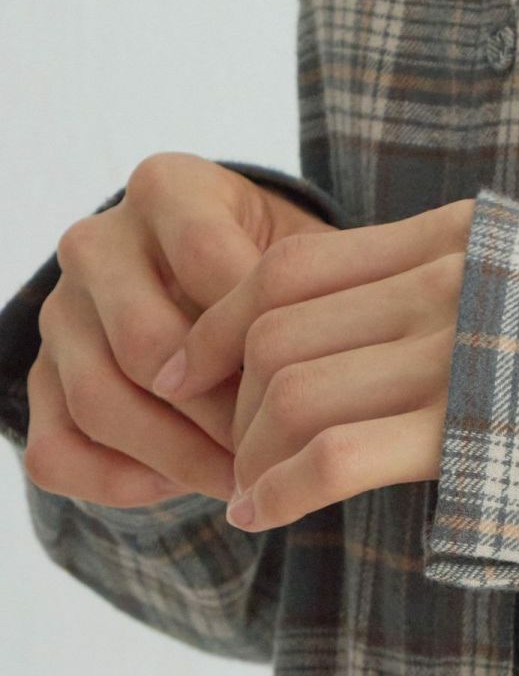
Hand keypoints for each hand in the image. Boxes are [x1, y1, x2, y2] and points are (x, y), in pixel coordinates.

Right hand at [24, 152, 334, 507]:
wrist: (220, 288)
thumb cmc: (282, 272)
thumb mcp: (310, 253)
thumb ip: (318, 288)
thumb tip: (324, 373)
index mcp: (167, 189)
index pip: (206, 259)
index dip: (260, 335)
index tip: (309, 384)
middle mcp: (97, 242)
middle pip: (146, 342)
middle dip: (223, 412)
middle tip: (282, 451)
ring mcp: (60, 313)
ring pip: (100, 402)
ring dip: (180, 459)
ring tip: (247, 482)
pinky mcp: (37, 380)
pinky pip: (56, 450)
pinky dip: (121, 484)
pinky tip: (185, 486)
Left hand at [152, 196, 474, 529]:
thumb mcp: (501, 294)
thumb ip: (421, 286)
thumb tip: (294, 331)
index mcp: (452, 238)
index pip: (290, 267)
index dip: (217, 326)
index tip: (181, 376)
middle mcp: (451, 283)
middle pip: (276, 335)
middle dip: (231, 405)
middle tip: (232, 453)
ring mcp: (457, 354)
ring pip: (291, 394)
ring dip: (250, 454)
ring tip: (247, 488)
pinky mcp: (461, 432)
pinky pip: (332, 457)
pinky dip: (279, 491)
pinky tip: (260, 514)